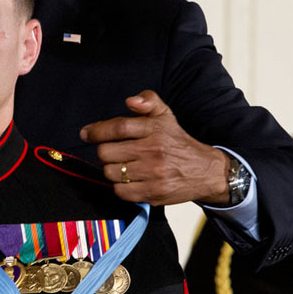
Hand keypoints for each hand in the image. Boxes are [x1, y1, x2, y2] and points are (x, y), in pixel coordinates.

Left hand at [79, 90, 229, 205]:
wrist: (206, 171)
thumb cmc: (178, 142)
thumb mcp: (166, 116)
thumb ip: (148, 101)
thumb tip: (131, 100)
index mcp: (155, 129)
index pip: (119, 128)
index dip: (97, 131)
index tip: (86, 133)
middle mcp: (154, 150)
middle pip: (107, 153)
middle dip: (105, 152)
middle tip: (114, 152)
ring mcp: (154, 174)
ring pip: (111, 173)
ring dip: (112, 170)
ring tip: (124, 166)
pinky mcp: (154, 193)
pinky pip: (121, 192)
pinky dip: (120, 187)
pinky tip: (130, 180)